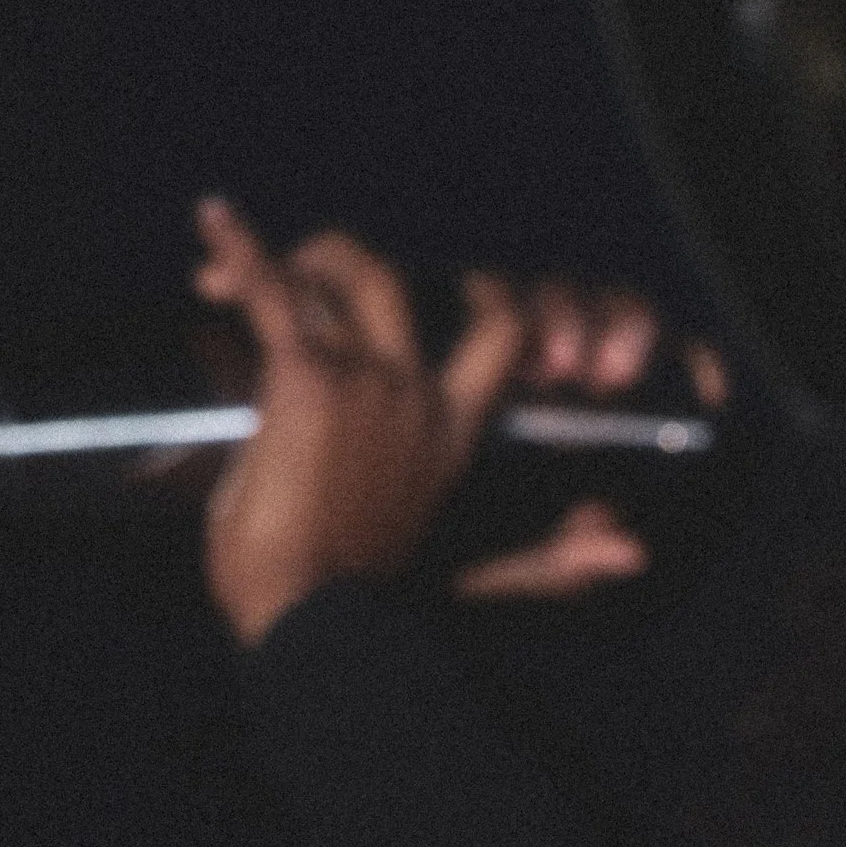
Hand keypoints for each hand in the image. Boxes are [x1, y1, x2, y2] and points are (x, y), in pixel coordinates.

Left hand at [194, 208, 716, 637]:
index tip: (429, 300)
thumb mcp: (471, 576)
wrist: (318, 627)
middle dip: (343, 265)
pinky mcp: (305, 382)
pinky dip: (238, 252)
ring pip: (338, 277)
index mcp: (452, 434)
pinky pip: (271, 292)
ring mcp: (364, 382)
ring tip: (228, 272)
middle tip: (293, 281)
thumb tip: (633, 552)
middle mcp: (416, 394)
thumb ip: (551, 562)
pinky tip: (212, 219)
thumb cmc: (372, 609)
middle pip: (394, 282)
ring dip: (291, 262)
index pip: (495, 333)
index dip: (472, 298)